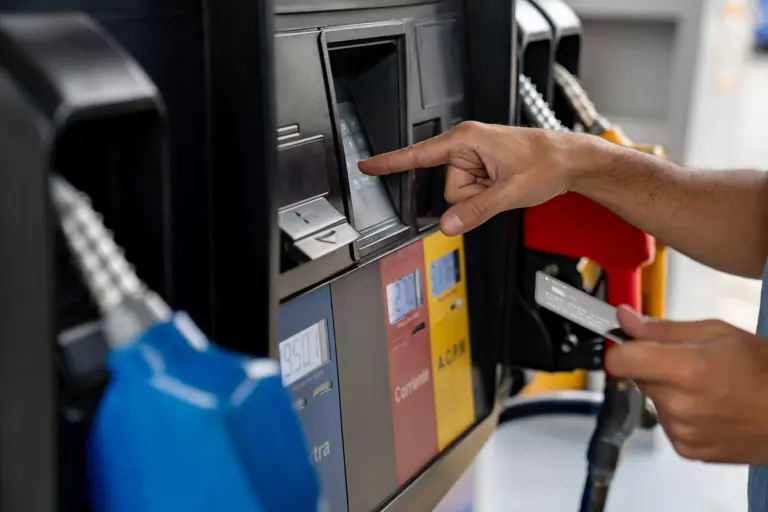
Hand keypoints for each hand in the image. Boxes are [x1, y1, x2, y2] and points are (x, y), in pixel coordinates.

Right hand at [358, 122, 602, 235]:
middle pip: (447, 188)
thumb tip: (446, 226)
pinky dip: (486, 195)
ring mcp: (473, 157)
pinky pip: (471, 193)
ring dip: (481, 197)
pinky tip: (505, 185)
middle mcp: (465, 146)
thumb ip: (475, 211)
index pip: (419, 155)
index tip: (366, 165)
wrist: (570, 160)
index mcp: (466, 140)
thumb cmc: (546, 162)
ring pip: (459, 194)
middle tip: (499, 188)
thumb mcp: (510, 192)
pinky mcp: (480, 167)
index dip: (390, 162)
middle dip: (470, 197)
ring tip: (506, 184)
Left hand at [606, 306, 767, 463]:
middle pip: (637, 378)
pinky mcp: (688, 450)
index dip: (620, 349)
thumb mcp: (716, 333)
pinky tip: (709, 407)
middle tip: (686, 363)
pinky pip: (668, 424)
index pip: (620, 361)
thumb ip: (662, 329)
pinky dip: (681, 415)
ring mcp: (682, 431)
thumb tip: (624, 319)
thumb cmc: (764, 369)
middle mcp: (679, 405)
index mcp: (685, 370)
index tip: (626, 344)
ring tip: (706, 387)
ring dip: (668, 392)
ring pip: (653, 401)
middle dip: (653, 367)